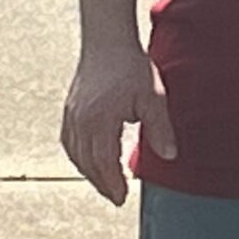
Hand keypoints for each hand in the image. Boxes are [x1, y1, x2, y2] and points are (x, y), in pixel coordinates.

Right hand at [60, 44, 176, 204]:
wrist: (107, 41)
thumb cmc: (130, 67)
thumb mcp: (152, 97)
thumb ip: (160, 129)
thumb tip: (169, 156)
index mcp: (100, 122)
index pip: (103, 163)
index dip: (112, 183)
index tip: (122, 198)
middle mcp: (81, 122)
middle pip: (87, 163)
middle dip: (101, 183)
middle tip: (116, 196)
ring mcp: (72, 116)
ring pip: (76, 154)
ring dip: (89, 172)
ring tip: (106, 182)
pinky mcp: (69, 109)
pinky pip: (69, 142)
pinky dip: (79, 156)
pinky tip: (89, 160)